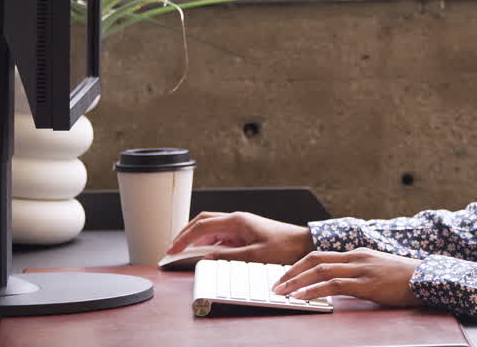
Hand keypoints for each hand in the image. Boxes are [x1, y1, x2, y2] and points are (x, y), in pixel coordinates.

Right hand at [165, 211, 313, 264]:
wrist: (305, 244)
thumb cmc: (285, 247)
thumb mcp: (255, 256)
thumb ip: (228, 257)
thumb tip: (205, 258)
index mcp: (236, 221)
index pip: (201, 226)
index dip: (184, 238)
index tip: (172, 250)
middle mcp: (236, 219)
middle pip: (202, 221)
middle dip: (184, 233)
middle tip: (171, 248)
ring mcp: (240, 225)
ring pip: (210, 227)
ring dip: (195, 237)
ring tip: (182, 250)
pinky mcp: (245, 233)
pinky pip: (220, 235)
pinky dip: (207, 242)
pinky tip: (203, 252)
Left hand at [272, 248, 422, 307]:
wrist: (426, 279)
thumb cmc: (403, 278)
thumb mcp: (376, 271)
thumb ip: (357, 274)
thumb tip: (338, 285)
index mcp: (356, 253)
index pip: (320, 255)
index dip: (299, 265)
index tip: (284, 277)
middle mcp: (355, 257)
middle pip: (315, 259)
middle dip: (291, 272)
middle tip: (275, 284)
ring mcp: (361, 268)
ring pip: (320, 271)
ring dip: (297, 282)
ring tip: (282, 292)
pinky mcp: (367, 283)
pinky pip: (334, 285)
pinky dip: (314, 290)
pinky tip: (302, 297)